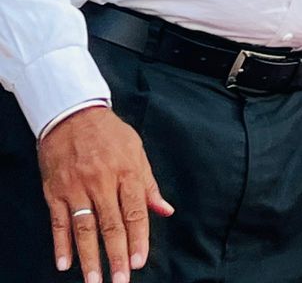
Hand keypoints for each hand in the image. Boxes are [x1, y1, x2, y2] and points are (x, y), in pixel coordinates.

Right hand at [39, 106, 172, 282]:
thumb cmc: (110, 135)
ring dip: (89, 257)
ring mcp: (76, 188)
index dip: (138, 238)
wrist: (72, 115)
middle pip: (110, 225)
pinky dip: (61, 244)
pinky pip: (58, 222)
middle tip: (120, 281)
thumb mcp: (137, 152)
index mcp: (126, 172)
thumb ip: (149, 185)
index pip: (135, 211)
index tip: (139, 262)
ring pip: (84, 228)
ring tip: (94, 281)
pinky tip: (65, 263)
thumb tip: (166, 210)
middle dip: (116, 255)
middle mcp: (101, 182)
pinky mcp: (55, 191)